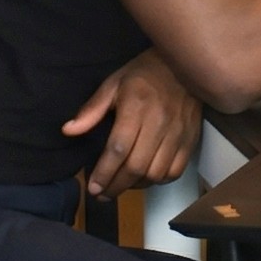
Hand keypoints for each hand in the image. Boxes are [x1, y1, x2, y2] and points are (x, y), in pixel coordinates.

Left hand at [62, 48, 202, 198]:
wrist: (186, 66)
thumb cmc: (144, 74)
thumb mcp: (113, 84)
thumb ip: (92, 110)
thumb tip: (69, 131)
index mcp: (136, 108)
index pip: (118, 148)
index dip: (104, 172)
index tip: (93, 187)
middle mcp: (159, 123)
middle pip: (136, 166)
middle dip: (116, 186)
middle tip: (102, 195)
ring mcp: (178, 133)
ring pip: (156, 173)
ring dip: (137, 186)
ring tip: (122, 185)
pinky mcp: (191, 139)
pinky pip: (175, 171)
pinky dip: (159, 181)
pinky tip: (146, 178)